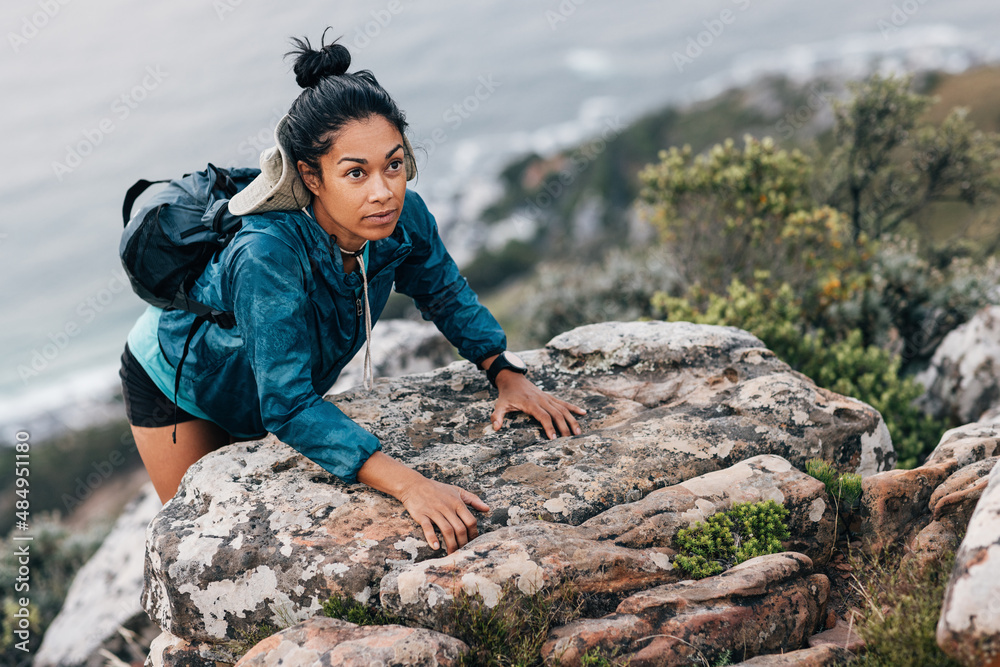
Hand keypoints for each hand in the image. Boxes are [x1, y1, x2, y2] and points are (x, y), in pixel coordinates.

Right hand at [357, 451, 488, 553]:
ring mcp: (434, 511)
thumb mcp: (456, 491)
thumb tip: (487, 508)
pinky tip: (436, 547)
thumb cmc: (437, 489)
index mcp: (457, 502)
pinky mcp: (422, 515)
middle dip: (463, 543)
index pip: (470, 521)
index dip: (473, 534)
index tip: (473, 542)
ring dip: (451, 544)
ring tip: (452, 554)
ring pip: (447, 530)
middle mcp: (447, 507)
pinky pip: (428, 528)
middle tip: (463, 552)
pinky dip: (432, 538)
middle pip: (460, 528)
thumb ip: (473, 499)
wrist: (414, 485)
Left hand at [491, 372, 586, 439]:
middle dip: (564, 427)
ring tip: (578, 432)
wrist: (512, 378)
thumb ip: (497, 416)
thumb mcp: (500, 404)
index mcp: (530, 403)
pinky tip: (584, 412)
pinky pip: (564, 402)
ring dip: (572, 420)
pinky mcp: (550, 397)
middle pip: (556, 413)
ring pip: (563, 409)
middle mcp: (541, 400)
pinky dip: (574, 408)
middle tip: (570, 439)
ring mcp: (547, 398)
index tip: (554, 438)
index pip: (543, 416)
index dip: (549, 427)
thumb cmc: (507, 394)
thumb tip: (495, 427)